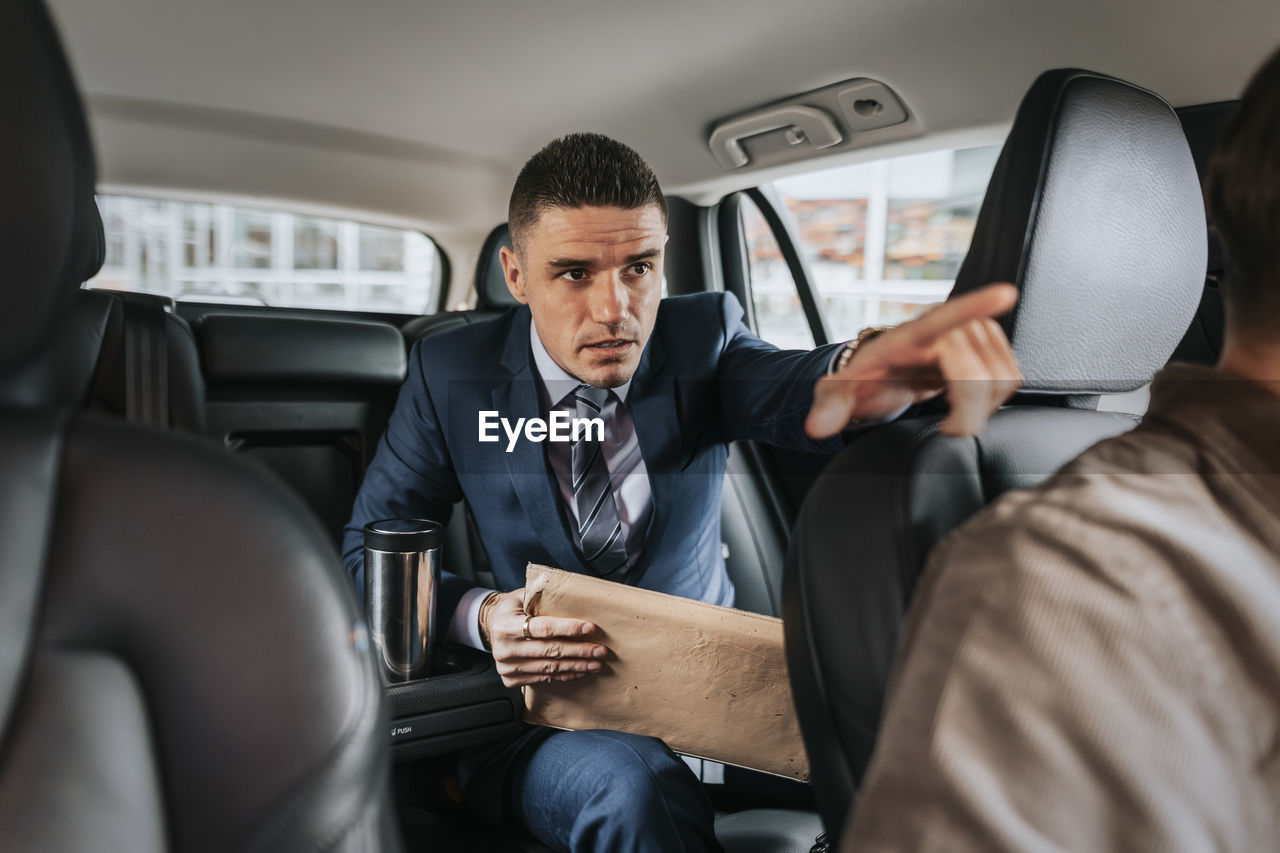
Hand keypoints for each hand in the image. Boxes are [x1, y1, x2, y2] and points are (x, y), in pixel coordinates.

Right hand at [480, 588, 608, 687]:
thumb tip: (577, 599)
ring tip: (596, 663)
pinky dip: (564, 675)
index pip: (543, 628)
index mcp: (506, 625)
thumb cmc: (512, 608)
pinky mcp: (511, 679)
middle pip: (550, 651)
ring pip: (549, 668)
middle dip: (579, 651)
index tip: (589, 628)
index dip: (568, 629)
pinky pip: (544, 679)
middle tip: (600, 650)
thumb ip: (543, 599)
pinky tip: (579, 671)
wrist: (491, 625)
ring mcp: (506, 667)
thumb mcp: (522, 596)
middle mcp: (504, 648)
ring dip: (576, 666)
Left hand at [806, 283, 1022, 437]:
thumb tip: (817, 427)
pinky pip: (1010, 378)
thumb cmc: (866, 378)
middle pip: (979, 372)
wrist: (883, 371)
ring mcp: (969, 336)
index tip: (1003, 294)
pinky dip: (994, 399)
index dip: (974, 306)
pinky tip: (969, 402)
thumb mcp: (839, 392)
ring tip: (955, 412)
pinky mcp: (988, 348)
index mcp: (910, 335)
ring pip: (1001, 376)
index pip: (944, 318)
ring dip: (983, 405)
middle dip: (968, 411)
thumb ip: (830, 406)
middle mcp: (945, 329)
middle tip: (948, 429)